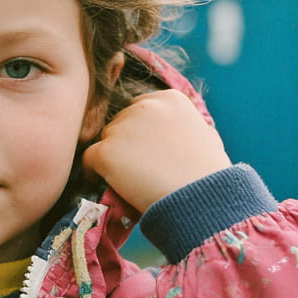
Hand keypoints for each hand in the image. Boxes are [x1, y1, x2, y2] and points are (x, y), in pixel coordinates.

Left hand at [82, 90, 231, 212]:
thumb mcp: (204, 135)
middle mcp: (144, 106)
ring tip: (133, 179)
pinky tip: (110, 184)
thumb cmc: (209, 174)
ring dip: (114, 157)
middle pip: (120, 122)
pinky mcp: (106, 151)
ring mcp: (123, 128)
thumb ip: (182, 124)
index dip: (142, 132)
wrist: (201, 199)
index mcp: (169, 98)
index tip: (149, 151)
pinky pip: (89, 158)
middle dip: (126, 143)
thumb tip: (172, 128)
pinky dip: (94, 172)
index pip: (141, 108)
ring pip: (106, 140)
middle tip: (140, 168)